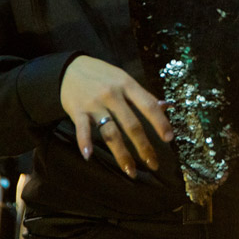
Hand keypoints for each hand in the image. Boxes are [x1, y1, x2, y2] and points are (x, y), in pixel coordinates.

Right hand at [60, 56, 173, 177]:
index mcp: (127, 85)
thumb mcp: (125, 79)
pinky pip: (83, 128)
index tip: (169, 139)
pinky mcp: (77, 111)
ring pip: (110, 132)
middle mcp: (112, 95)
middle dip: (143, 146)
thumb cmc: (103, 75)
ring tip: (130, 171)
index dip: (160, 122)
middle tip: (153, 163)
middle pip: (131, 124)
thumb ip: (143, 95)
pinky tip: (89, 155)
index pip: (148, 105)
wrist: (70, 67)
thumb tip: (166, 107)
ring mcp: (94, 104)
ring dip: (121, 154)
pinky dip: (84, 142)